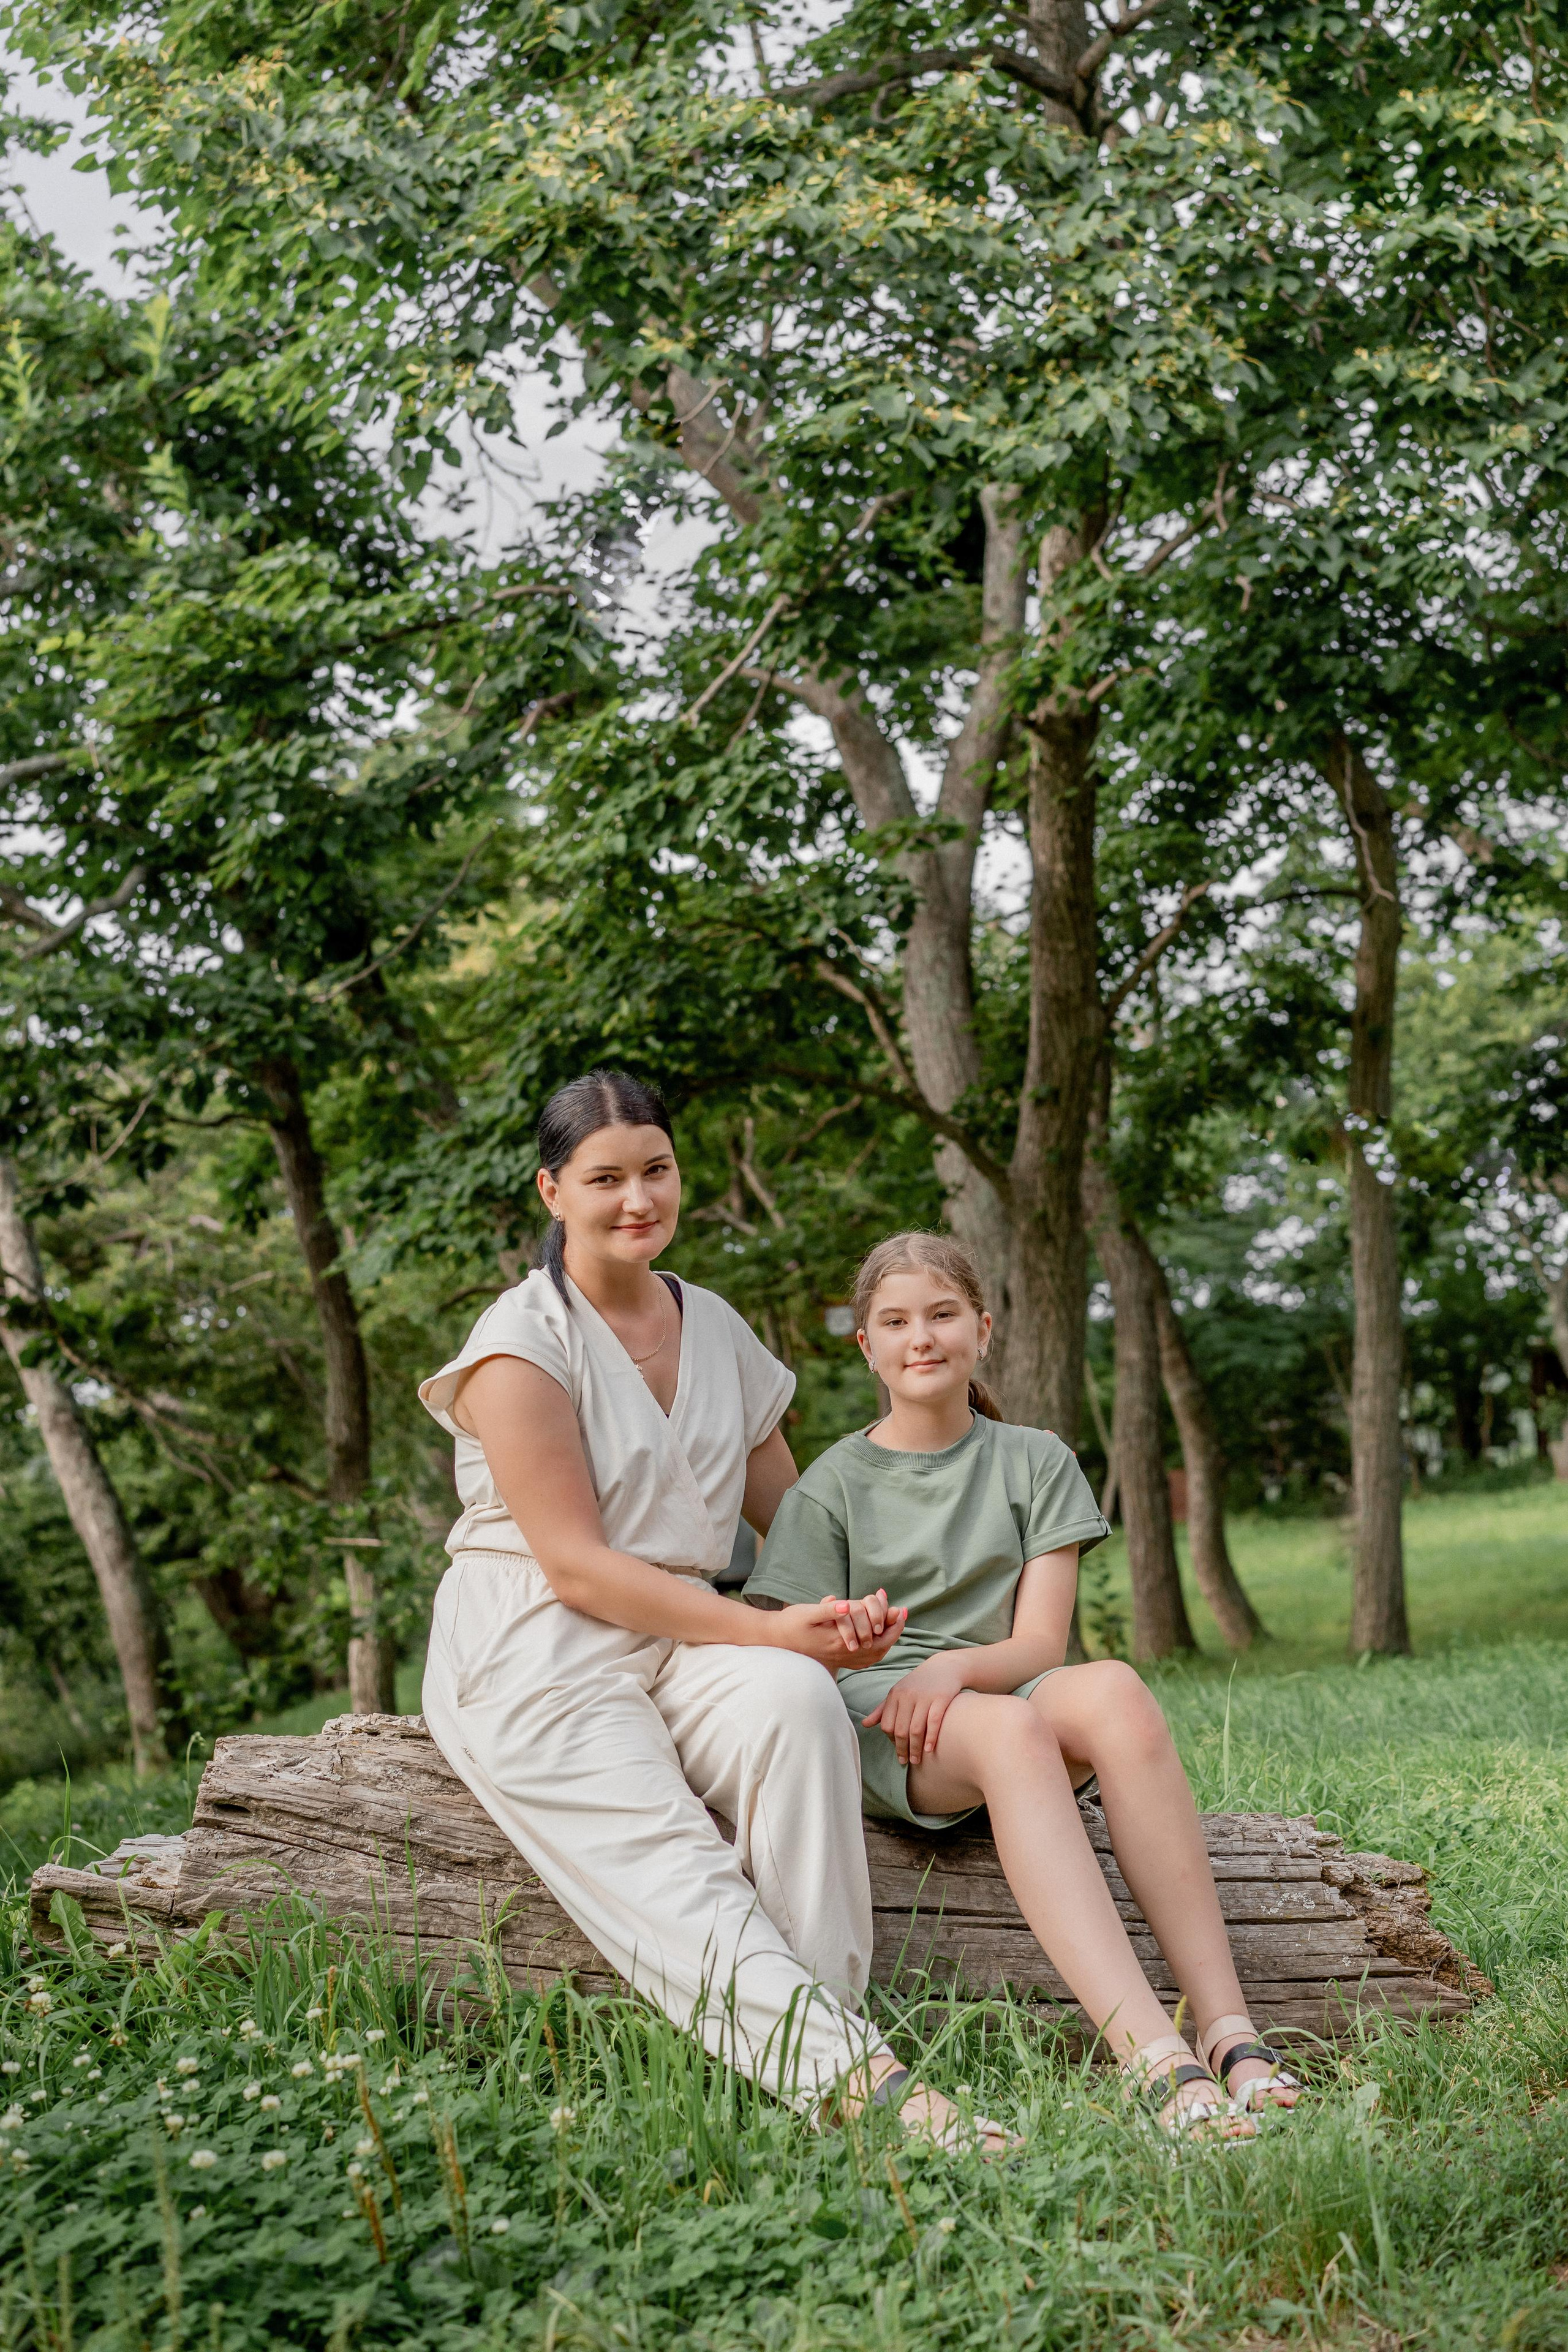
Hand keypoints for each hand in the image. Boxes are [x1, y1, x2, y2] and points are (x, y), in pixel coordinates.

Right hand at [765, 1597, 905, 1670]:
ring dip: (887, 1638)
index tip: (901, 1610)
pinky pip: (865, 1658)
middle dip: (894, 1630)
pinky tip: (878, 1636)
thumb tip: (848, 1605)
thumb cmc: (791, 1623)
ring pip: (874, 1654)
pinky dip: (877, 1647)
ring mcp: (841, 1658)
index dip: (891, 1623)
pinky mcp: (837, 1659)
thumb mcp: (808, 1613)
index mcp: (838, 1641)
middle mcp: (843, 1653)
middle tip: (901, 1613)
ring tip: (893, 1622)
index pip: (875, 1636)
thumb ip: (828, 1611)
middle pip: (879, 1647)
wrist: (776, 1640)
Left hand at [864, 1655, 969, 1766]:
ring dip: (915, 1748)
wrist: (945, 1666)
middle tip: (905, 1761)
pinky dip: (930, 1738)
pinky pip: (933, 1722)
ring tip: (917, 1760)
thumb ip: (882, 1710)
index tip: (898, 1750)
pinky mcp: (941, 1698)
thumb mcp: (898, 1692)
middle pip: (900, 1730)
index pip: (887, 1725)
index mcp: (895, 1695)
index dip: (891, 1740)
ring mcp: (924, 1696)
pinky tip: (929, 1749)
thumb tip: (864, 1724)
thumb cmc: (919, 1683)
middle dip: (902, 1749)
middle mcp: (907, 1695)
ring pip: (915, 1729)